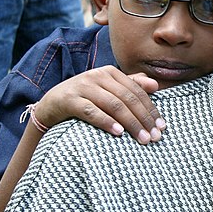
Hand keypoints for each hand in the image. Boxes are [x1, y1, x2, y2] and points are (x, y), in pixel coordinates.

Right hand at [34, 65, 164, 143]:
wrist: (50, 105)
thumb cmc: (85, 99)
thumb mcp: (107, 90)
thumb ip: (130, 85)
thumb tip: (156, 85)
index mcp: (110, 73)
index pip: (137, 91)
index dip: (151, 109)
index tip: (162, 127)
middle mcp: (97, 76)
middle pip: (128, 98)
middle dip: (144, 119)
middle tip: (155, 137)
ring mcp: (82, 87)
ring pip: (113, 105)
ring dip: (130, 123)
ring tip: (142, 139)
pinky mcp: (69, 100)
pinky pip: (91, 111)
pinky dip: (106, 122)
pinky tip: (118, 133)